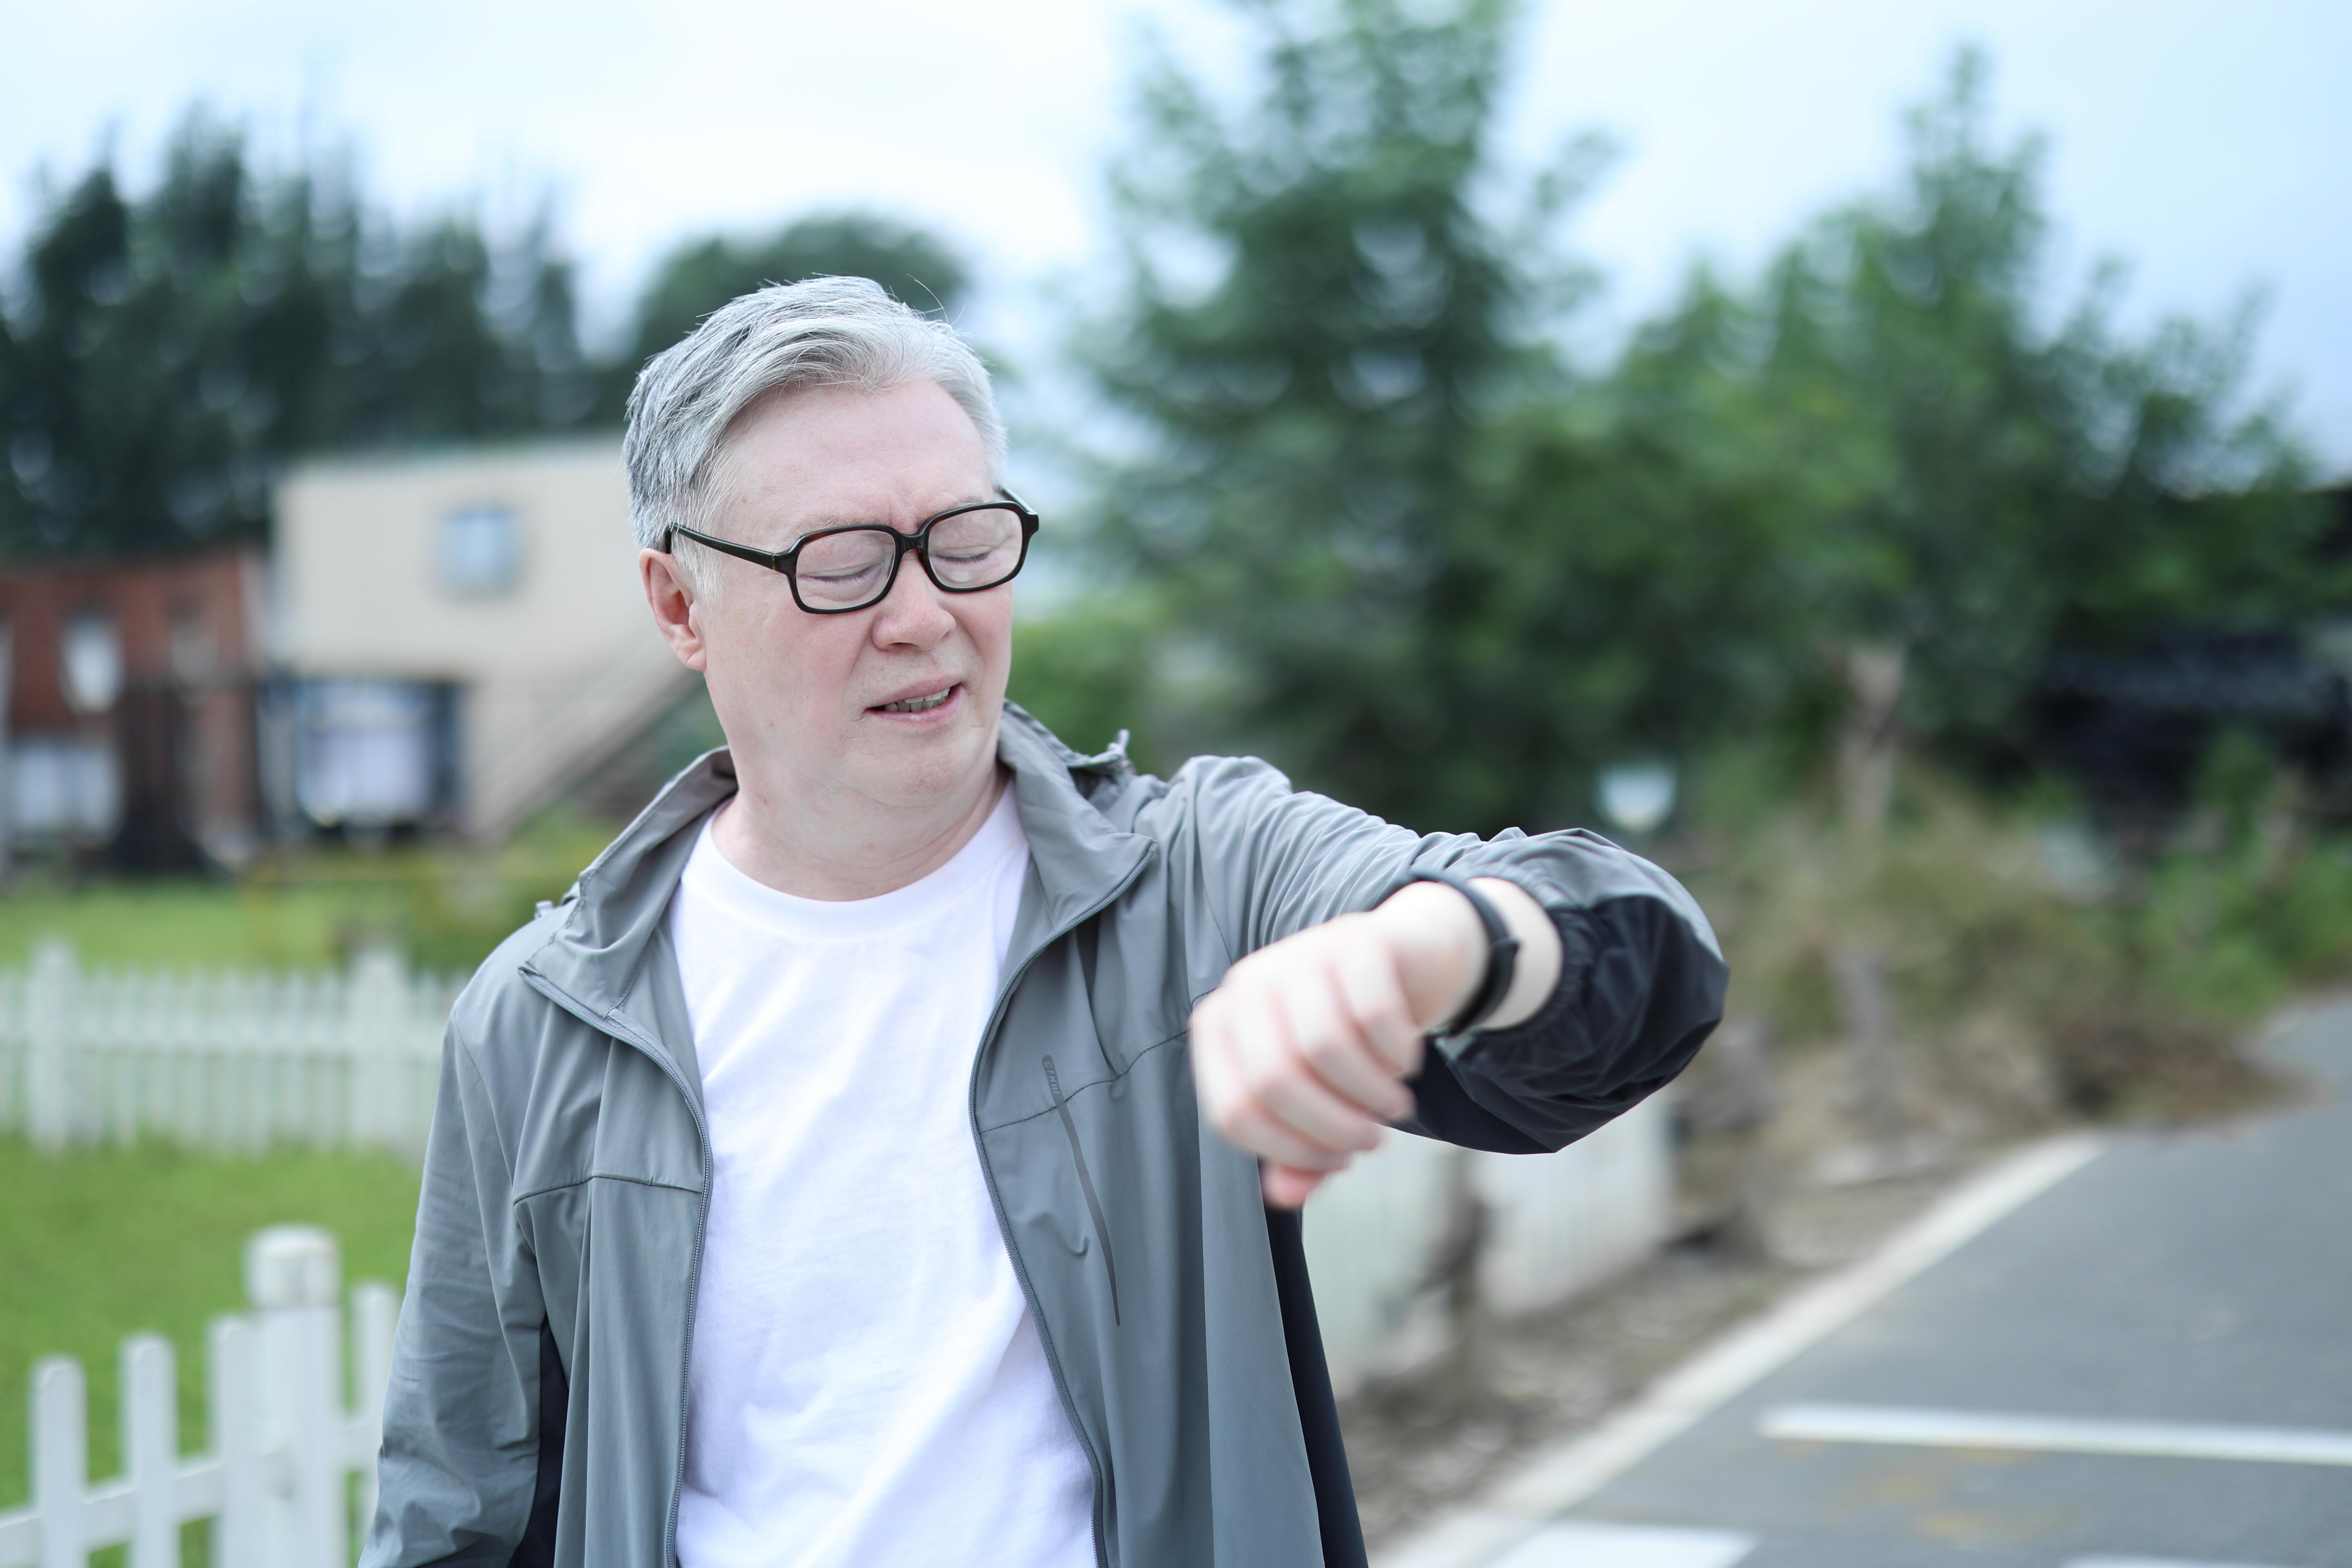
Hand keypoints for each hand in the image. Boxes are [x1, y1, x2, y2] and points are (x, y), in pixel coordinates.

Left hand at [1192, 880, 1545, 1207]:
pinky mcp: (1355, 939)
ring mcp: (1300, 953)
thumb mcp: (1318, 1099)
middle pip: (1275, 1080)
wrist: (1404, 964)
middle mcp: (1248, 983)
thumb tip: (1284, 1195)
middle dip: (1334, 1127)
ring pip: (1326, 1048)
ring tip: (1393, 1105)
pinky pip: (1375, 1014)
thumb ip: (1297, 1153)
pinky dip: (1398, 1054)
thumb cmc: (1346, 1039)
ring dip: (1371, 1094)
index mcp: (1220, 1026)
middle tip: (1372, 1141)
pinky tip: (1405, 1062)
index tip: (1335, 1161)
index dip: (1289, 1152)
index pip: (1233, 1112)